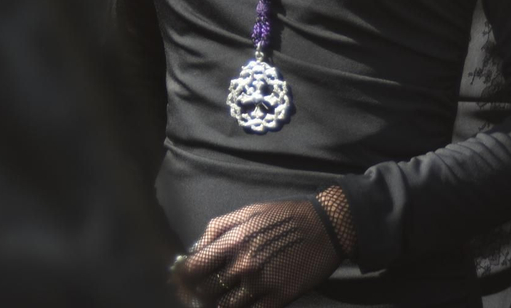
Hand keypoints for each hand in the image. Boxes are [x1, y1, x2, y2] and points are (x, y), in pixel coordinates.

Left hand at [172, 192, 349, 307]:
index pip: (194, 267)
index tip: (182, 279)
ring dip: (218, 305)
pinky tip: (240, 304)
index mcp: (235, 240)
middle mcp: (244, 264)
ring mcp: (261, 285)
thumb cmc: (286, 217)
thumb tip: (195, 247)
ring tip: (221, 298)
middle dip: (197, 294)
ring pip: (224, 307)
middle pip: (204, 291)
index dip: (183, 276)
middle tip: (197, 293)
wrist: (327, 228)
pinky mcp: (278, 299)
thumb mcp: (250, 211)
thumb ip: (218, 227)